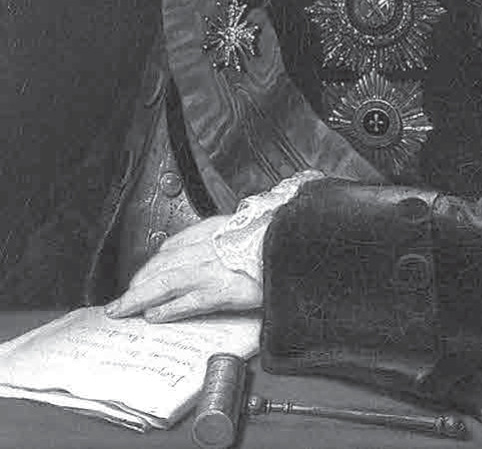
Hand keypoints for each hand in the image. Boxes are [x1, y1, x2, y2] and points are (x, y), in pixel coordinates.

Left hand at [105, 216, 262, 322]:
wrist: (298, 241)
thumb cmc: (275, 238)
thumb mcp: (246, 229)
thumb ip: (222, 238)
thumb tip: (203, 250)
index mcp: (214, 230)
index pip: (171, 248)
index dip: (150, 266)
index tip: (139, 279)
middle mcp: (209, 247)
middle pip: (162, 266)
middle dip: (136, 285)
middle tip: (118, 303)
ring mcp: (216, 268)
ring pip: (167, 282)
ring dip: (140, 298)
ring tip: (123, 310)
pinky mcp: (227, 288)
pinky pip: (191, 300)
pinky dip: (170, 308)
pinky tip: (155, 316)